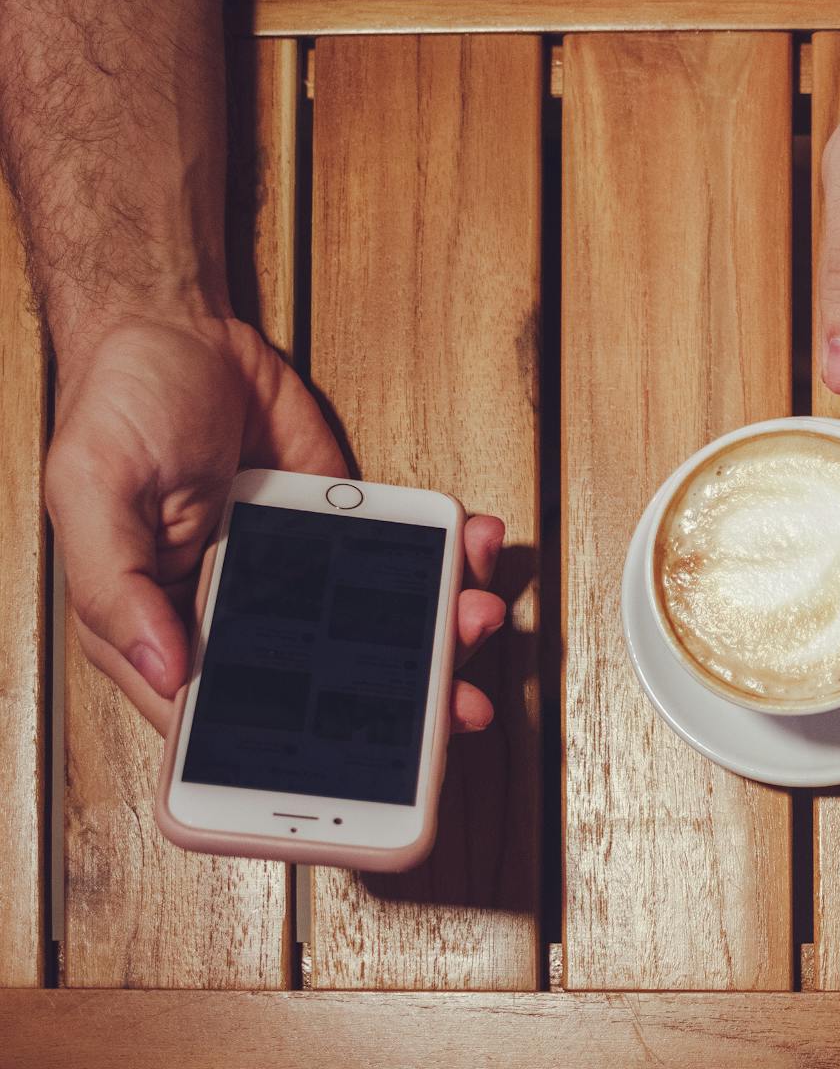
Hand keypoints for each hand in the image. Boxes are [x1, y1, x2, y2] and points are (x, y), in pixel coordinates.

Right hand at [45, 315, 509, 733]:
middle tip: (461, 703)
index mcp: (167, 630)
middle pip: (330, 686)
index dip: (296, 761)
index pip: (231, 724)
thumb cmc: (118, 408)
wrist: (179, 325)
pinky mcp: (345, 525)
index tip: (366, 783)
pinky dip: (450, 555)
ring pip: (382, 627)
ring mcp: (301, 572)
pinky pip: (406, 554)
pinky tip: (477, 544)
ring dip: (441, 628)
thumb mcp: (92, 493)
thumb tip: (166, 673)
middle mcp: (241, 614)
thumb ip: (118, 587)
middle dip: (405, 701)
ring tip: (478, 611)